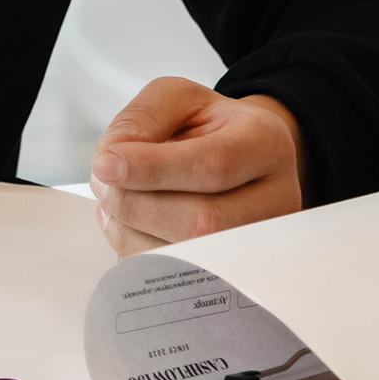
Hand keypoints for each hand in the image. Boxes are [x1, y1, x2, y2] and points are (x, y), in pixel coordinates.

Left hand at [89, 76, 303, 257]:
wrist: (236, 159)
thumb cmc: (206, 128)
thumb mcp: (177, 98)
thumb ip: (142, 118)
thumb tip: (112, 160)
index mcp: (267, 143)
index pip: (215, 165)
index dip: (153, 168)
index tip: (104, 164)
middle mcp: (277, 199)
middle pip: (204, 220)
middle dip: (137, 204)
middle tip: (102, 183)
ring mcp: (261, 246)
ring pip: (191, 256)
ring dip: (132, 231)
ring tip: (111, 200)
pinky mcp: (237, 276)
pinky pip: (179, 280)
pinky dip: (137, 252)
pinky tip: (126, 224)